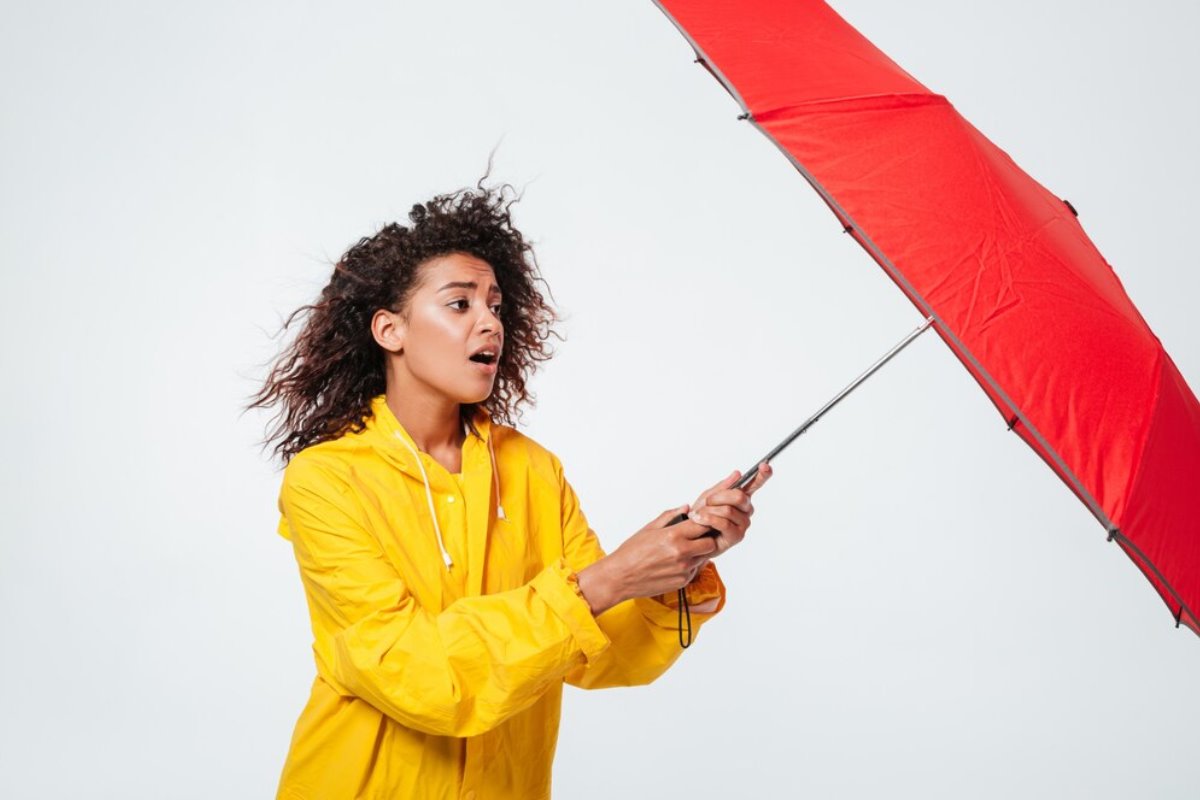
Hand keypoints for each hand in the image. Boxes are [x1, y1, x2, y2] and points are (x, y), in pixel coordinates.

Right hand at [576, 505, 716, 615]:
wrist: (620, 576)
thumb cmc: (631, 552)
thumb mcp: (649, 528)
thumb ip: (670, 516)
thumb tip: (685, 507)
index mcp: (673, 535)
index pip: (703, 524)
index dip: (704, 522)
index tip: (700, 522)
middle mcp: (681, 553)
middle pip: (710, 543)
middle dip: (706, 539)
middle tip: (696, 537)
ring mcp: (683, 569)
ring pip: (704, 557)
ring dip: (698, 553)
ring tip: (682, 551)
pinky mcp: (682, 581)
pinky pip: (694, 570)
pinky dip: (689, 566)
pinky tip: (674, 563)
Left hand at [687, 461, 772, 558]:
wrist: (691, 535)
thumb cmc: (701, 514)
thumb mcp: (708, 497)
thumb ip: (723, 486)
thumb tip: (738, 473)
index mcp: (741, 498)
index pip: (754, 484)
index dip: (762, 475)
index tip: (765, 465)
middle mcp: (746, 510)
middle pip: (739, 496)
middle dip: (718, 497)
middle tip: (706, 502)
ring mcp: (743, 524)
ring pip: (728, 510)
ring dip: (709, 511)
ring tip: (697, 515)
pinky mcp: (737, 536)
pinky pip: (723, 523)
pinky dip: (708, 519)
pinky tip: (699, 520)